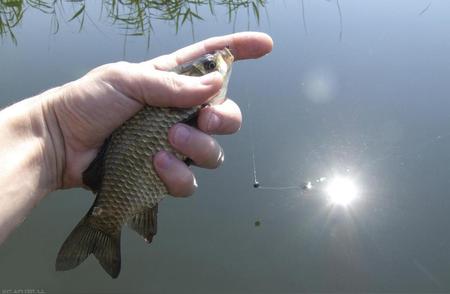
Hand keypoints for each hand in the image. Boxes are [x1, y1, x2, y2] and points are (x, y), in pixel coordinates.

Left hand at [41, 32, 272, 195]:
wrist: (61, 143)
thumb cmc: (88, 102)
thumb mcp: (126, 80)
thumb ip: (172, 84)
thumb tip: (218, 83)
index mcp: (171, 82)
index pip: (212, 62)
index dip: (240, 51)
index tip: (265, 46)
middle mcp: (179, 114)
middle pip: (226, 115)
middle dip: (225, 119)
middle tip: (204, 120)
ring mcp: (173, 146)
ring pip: (213, 152)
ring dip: (198, 147)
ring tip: (169, 142)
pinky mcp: (162, 173)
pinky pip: (189, 181)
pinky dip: (178, 175)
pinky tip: (157, 164)